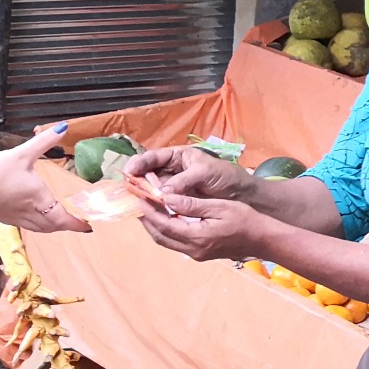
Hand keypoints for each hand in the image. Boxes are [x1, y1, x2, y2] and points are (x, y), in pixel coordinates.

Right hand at [0, 125, 90, 234]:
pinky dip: (38, 225)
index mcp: (38, 198)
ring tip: (60, 221)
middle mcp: (29, 212)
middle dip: (67, 226)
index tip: (88, 226)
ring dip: (53, 227)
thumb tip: (64, 127)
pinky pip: (27, 226)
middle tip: (78, 222)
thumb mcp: (22, 154)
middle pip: (53, 227)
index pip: (62, 219)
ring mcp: (15, 217)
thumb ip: (43, 142)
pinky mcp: (4, 217)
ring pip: (40, 228)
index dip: (76, 224)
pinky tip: (36, 216)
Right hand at [125, 146, 251, 203]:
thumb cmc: (225, 176)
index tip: (130, 170)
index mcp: (178, 157)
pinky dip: (154, 206)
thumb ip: (184, 180)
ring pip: (152, 189)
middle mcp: (172, 170)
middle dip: (136, 180)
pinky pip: (161, 202)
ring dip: (143, 194)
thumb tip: (162, 192)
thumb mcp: (206, 172)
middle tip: (127, 189)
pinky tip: (147, 211)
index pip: (154, 157)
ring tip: (133, 200)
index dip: (140, 163)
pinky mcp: (177, 201)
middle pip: (148, 174)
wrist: (242, 193)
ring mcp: (173, 186)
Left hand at [136, 191, 268, 262]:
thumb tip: (167, 198)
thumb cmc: (245, 219)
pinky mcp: (200, 254)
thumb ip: (192, 204)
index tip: (140, 197)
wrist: (262, 239)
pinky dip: (166, 230)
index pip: (164, 224)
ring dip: (155, 226)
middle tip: (139, 203)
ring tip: (148, 210)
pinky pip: (175, 243)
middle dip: (147, 220)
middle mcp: (192, 249)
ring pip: (166, 241)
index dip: (150, 211)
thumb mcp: (219, 206)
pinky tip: (166, 218)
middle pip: (160, 236)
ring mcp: (196, 254)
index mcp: (197, 237)